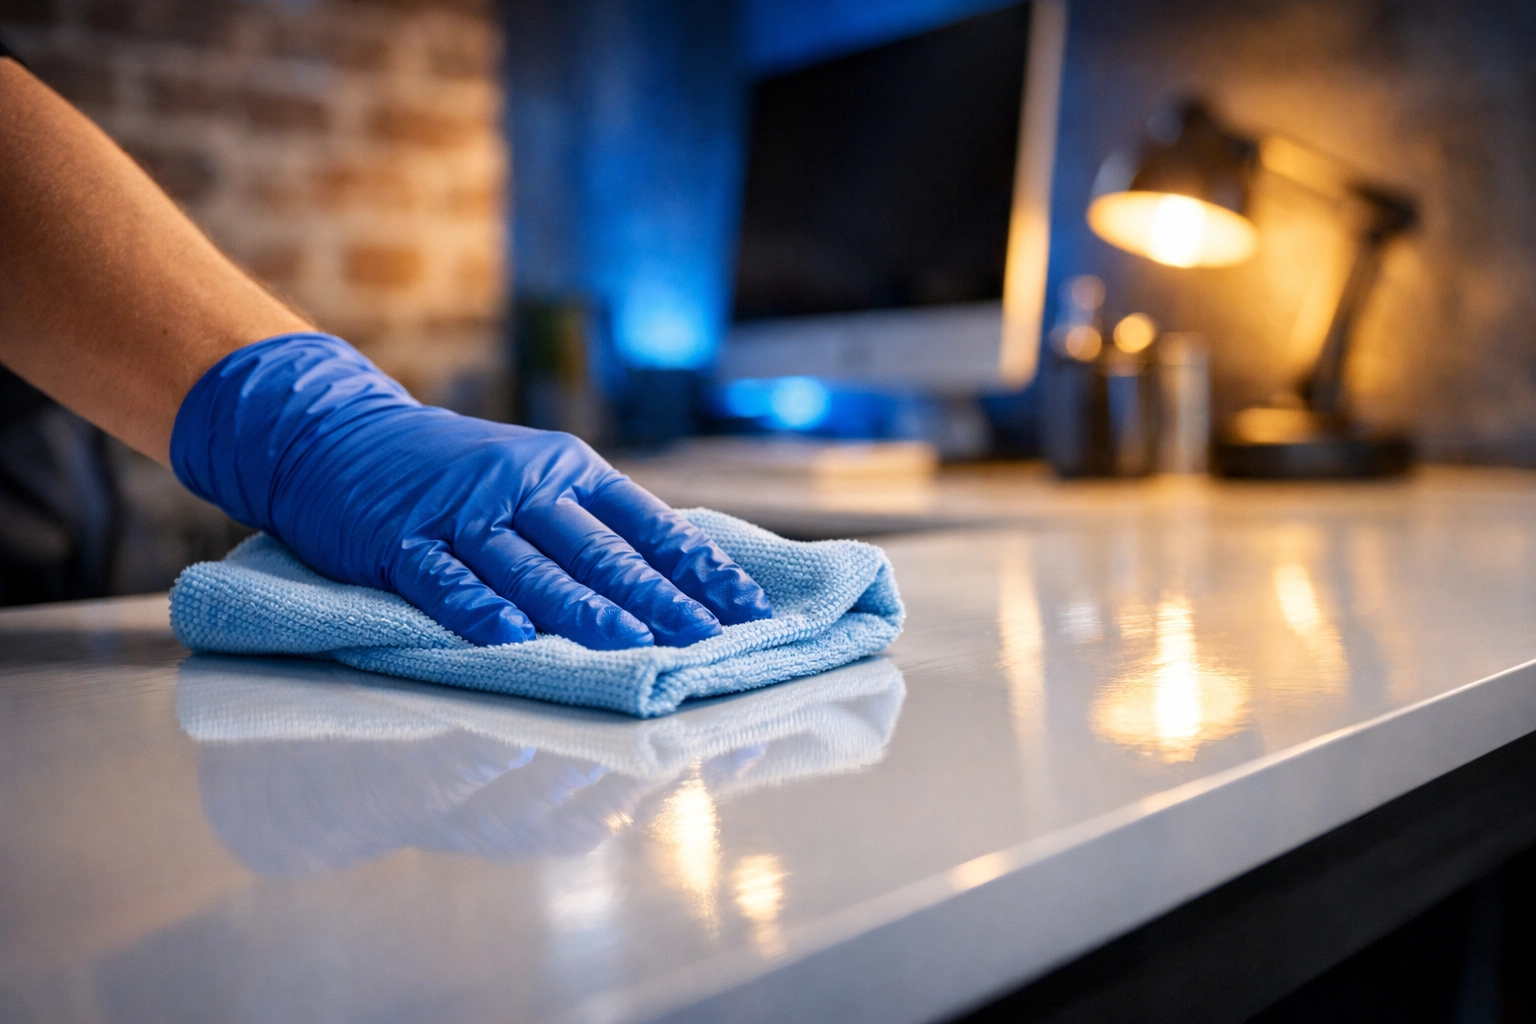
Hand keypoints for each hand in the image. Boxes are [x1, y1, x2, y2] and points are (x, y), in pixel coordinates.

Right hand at [171, 334, 771, 648]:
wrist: (335, 431)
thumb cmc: (451, 470)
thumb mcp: (531, 476)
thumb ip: (592, 519)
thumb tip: (674, 572)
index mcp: (566, 469)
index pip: (647, 524)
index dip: (698, 568)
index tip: (747, 608)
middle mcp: (522, 485)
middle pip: (599, 550)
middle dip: (659, 599)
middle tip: (706, 640)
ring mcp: (460, 511)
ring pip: (532, 567)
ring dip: (585, 609)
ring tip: (634, 645)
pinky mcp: (398, 539)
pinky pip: (442, 578)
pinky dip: (476, 608)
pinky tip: (510, 637)